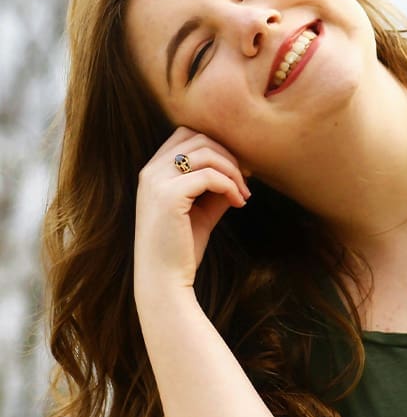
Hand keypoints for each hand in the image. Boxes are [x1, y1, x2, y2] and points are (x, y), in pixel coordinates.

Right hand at [133, 127, 250, 295]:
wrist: (164, 281)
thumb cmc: (182, 247)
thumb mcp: (203, 209)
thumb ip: (217, 186)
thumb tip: (242, 168)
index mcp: (153, 171)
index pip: (187, 135)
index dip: (217, 146)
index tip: (238, 169)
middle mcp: (150, 171)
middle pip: (199, 138)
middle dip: (229, 155)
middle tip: (246, 180)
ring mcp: (156, 181)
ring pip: (206, 152)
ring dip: (233, 170)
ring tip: (244, 194)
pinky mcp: (168, 196)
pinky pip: (209, 175)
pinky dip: (230, 185)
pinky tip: (239, 202)